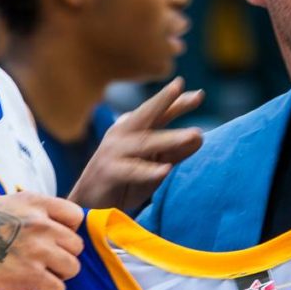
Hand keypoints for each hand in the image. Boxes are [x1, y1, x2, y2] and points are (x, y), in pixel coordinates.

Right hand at [0, 192, 83, 289]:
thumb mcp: (1, 206)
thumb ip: (30, 213)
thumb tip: (55, 227)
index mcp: (33, 202)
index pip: (75, 216)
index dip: (66, 232)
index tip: (49, 242)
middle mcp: (39, 222)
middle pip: (76, 246)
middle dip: (60, 257)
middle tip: (36, 264)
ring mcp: (37, 249)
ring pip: (72, 268)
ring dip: (54, 276)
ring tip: (30, 276)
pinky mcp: (30, 276)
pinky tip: (23, 288)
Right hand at [72, 79, 205, 213]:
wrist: (89, 204)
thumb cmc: (123, 182)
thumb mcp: (153, 165)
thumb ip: (174, 151)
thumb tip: (200, 137)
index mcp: (133, 129)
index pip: (158, 112)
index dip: (176, 102)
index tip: (199, 95)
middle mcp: (122, 134)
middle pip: (146, 115)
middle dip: (163, 100)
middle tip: (179, 86)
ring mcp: (114, 152)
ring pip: (145, 143)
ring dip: (171, 138)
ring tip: (195, 135)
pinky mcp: (109, 172)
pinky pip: (132, 171)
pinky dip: (148, 170)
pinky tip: (165, 170)